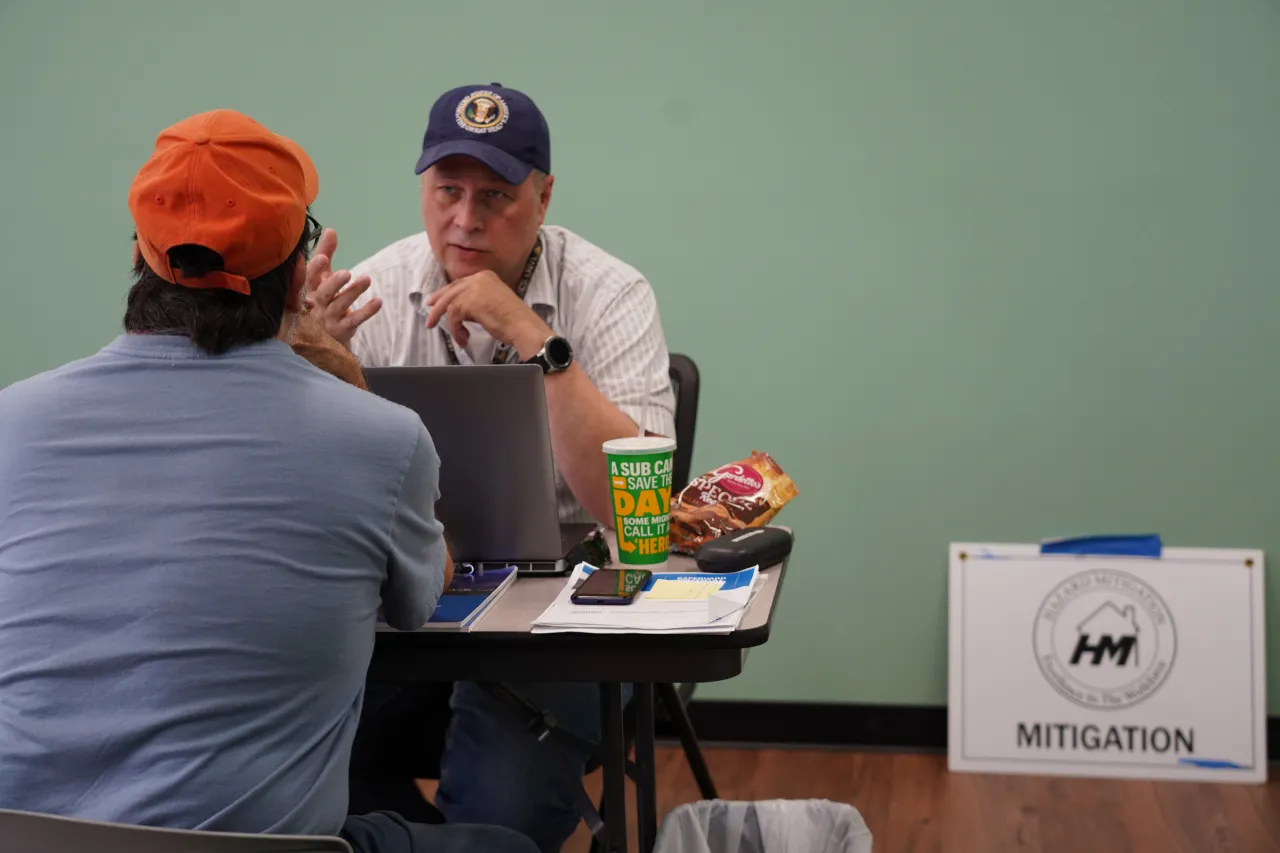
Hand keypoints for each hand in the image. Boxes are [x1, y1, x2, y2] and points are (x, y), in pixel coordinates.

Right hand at [306, 228, 380, 347]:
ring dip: (354, 292)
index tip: (322, 258)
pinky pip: (354, 320)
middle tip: (346, 273)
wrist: (322, 337)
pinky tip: (378, 301)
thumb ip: (325, 254)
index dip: (312, 269)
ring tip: (366, 279)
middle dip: (334, 283)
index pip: (306, 279)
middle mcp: (315, 305)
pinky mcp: (342, 329)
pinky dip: (366, 311)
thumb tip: (331, 230)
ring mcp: (328, 319)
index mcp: (307, 290)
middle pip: (323, 294)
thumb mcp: (321, 278)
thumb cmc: (321, 299)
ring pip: (340, 305)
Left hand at [424, 270, 549, 358]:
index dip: (446, 293)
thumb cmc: (513, 321)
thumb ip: (478, 301)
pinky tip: (463, 338)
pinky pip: (454, 317)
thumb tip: (461, 309)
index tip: (435, 300)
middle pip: (451, 290)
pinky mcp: (470, 302)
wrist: (523, 327)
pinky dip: (456, 330)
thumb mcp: (494, 303)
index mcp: (486, 276)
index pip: (460, 283)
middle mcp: (479, 278)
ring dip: (446, 320)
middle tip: (429, 311)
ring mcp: (474, 288)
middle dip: (438, 302)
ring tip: (441, 330)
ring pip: (449, 303)